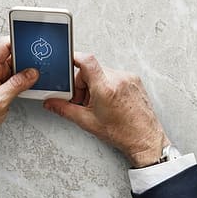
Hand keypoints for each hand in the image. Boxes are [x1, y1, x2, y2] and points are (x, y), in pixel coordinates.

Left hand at [0, 36, 38, 152]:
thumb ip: (15, 86)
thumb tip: (31, 73)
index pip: (3, 46)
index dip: (18, 41)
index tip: (33, 43)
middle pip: (11, 54)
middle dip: (27, 55)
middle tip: (41, 61)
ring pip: (14, 65)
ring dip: (26, 68)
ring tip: (38, 73)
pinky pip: (12, 76)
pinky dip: (23, 78)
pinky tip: (30, 83)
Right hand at [43, 53, 168, 168]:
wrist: (145, 138)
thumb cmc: (122, 133)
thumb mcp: (87, 122)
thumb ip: (65, 109)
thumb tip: (51, 103)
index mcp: (105, 88)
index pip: (86, 60)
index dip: (73, 59)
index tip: (66, 64)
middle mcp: (118, 79)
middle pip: (90, 69)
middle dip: (82, 83)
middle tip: (83, 101)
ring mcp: (128, 78)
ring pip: (101, 73)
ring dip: (94, 85)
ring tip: (97, 104)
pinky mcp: (134, 80)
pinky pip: (113, 75)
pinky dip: (106, 85)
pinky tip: (108, 101)